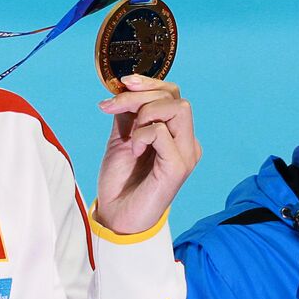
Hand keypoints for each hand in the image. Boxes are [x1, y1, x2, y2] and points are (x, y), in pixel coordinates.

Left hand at [95, 74, 200, 234]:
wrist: (115, 216)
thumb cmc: (120, 181)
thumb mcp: (121, 138)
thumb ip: (128, 114)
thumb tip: (124, 87)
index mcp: (175, 133)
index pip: (172, 94)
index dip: (148, 83)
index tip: (122, 84)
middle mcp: (186, 142)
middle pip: (175, 96)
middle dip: (140, 95)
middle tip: (111, 107)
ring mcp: (186, 154)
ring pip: (177, 108)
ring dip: (144, 113)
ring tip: (129, 136)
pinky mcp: (178, 167)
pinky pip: (162, 132)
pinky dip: (142, 135)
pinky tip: (133, 150)